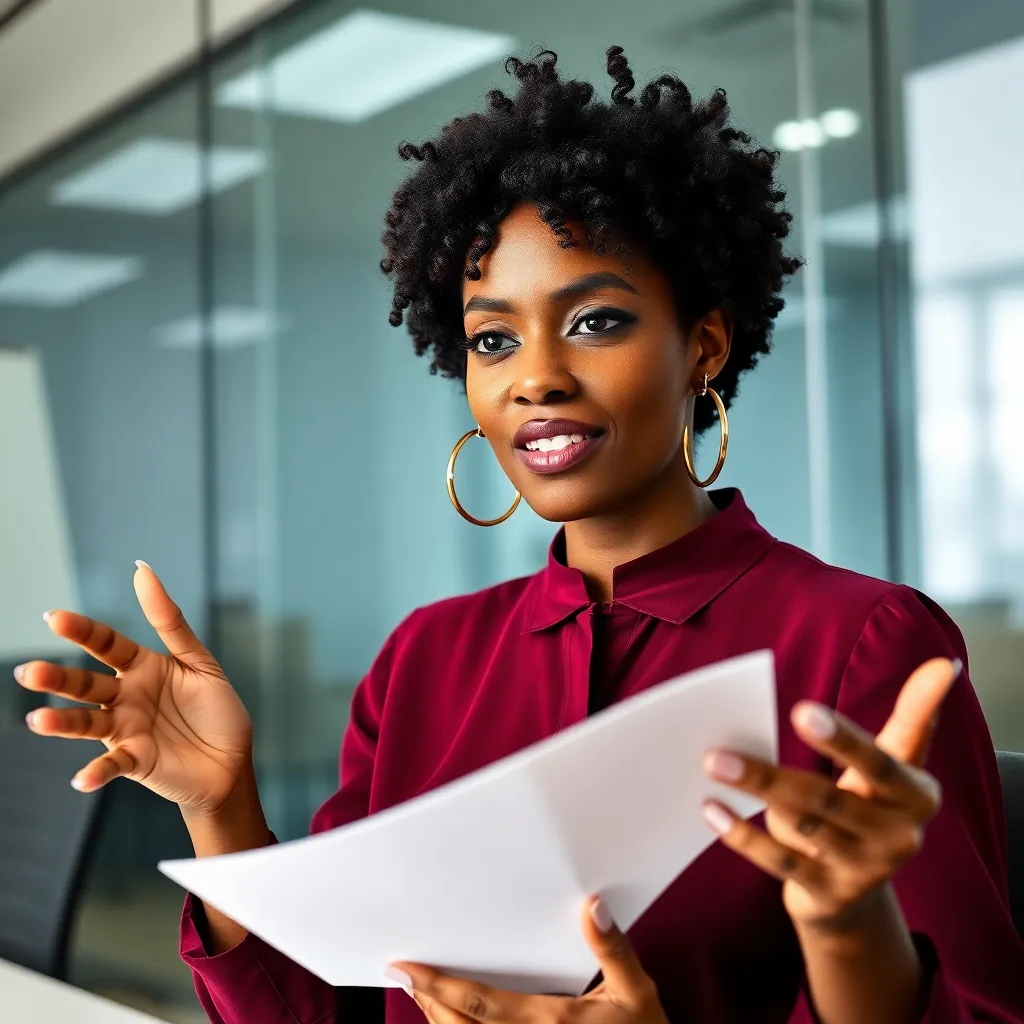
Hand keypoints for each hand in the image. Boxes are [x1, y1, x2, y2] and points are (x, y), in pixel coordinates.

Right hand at [14, 562, 252, 814]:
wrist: (232, 763)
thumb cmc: (216, 711)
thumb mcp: (198, 661)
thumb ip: (169, 620)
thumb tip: (142, 570)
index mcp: (141, 667)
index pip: (105, 644)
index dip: (82, 631)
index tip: (54, 617)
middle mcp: (124, 697)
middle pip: (85, 684)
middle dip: (56, 678)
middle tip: (28, 672)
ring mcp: (125, 730)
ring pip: (86, 723)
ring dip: (62, 723)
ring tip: (37, 721)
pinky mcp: (135, 761)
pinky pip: (112, 765)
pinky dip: (97, 771)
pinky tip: (82, 779)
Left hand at [387, 897, 668, 1023]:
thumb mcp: (636, 992)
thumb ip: (613, 948)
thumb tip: (591, 904)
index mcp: (552, 1022)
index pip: (480, 1004)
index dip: (438, 986)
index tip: (406, 967)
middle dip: (428, 1001)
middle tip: (403, 974)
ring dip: (439, 1021)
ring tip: (422, 994)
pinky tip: (453, 1019)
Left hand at [700, 657, 958, 932]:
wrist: (857, 891)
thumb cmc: (872, 803)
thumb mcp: (896, 764)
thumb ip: (913, 716)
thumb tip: (944, 664)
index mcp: (916, 795)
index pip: (878, 764)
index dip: (842, 739)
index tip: (799, 711)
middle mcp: (898, 837)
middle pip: (828, 799)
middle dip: (772, 774)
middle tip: (721, 747)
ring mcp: (863, 869)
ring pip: (802, 826)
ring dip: (754, 793)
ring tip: (712, 763)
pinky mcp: (828, 893)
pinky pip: (780, 863)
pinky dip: (742, 836)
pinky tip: (711, 808)